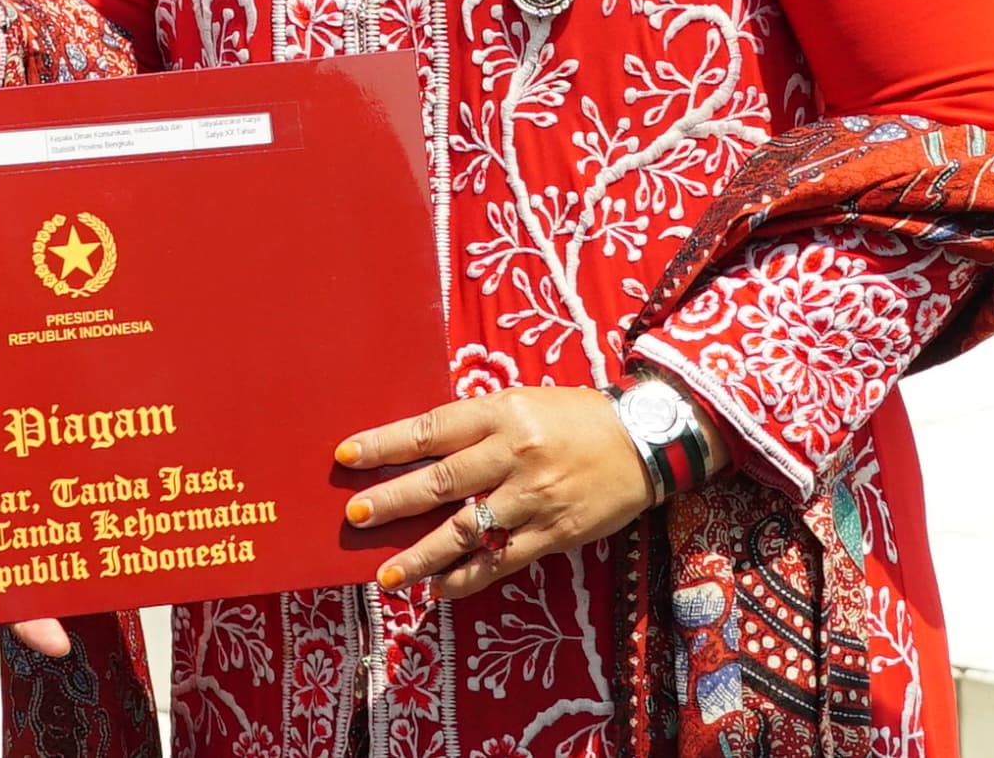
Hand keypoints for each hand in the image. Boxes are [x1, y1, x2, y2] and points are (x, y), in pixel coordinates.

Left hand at [341, 386, 654, 601]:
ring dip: (421, 555)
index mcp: (502, 414)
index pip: (431, 430)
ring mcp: (532, 498)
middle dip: (392, 501)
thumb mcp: (524, 403)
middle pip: (440, 482)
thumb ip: (478, 426)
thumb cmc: (577, 417)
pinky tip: (438, 589)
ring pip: (464, 530)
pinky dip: (465, 578)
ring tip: (386, 574)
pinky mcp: (551, 533)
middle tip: (356, 516)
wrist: (645, 441)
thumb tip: (422, 451)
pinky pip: (499, 561)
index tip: (348, 456)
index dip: (386, 444)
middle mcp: (513, 454)